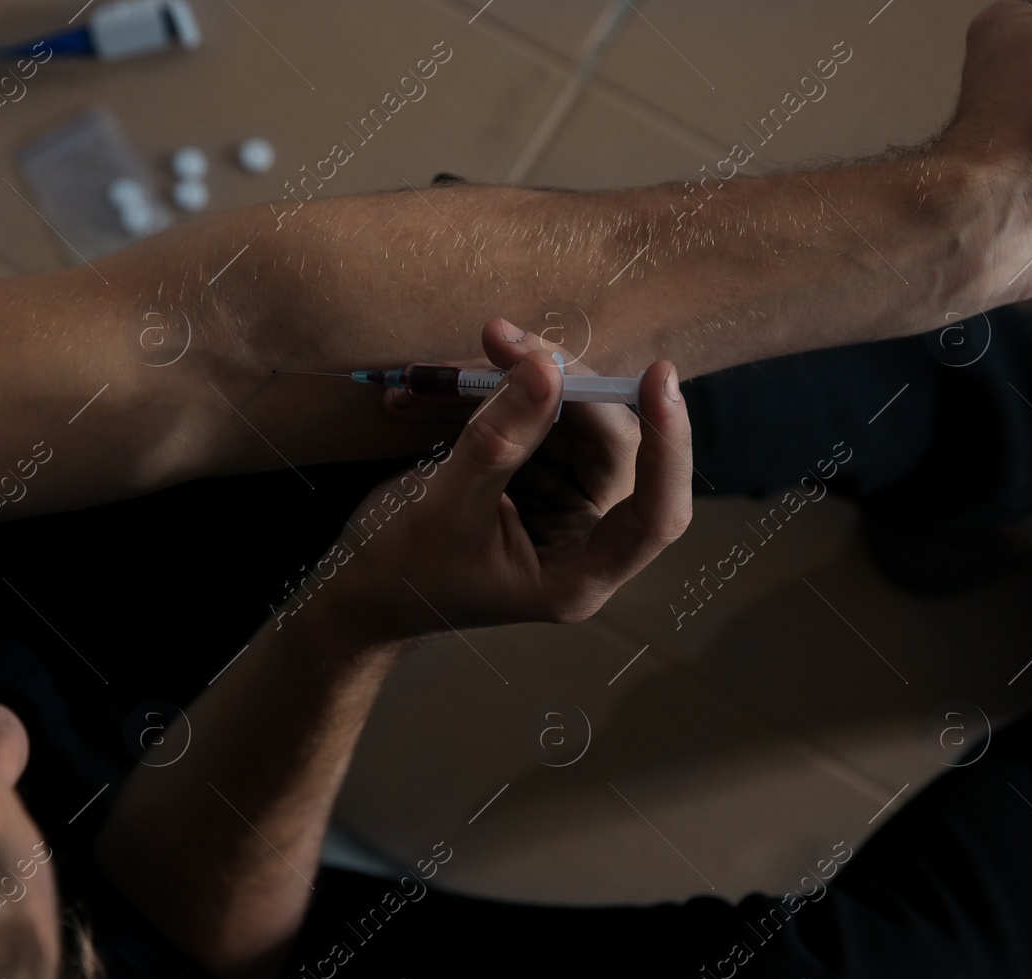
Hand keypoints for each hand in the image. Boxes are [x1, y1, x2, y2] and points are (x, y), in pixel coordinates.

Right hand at [331, 319, 692, 643]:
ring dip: (525, 379)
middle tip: (505, 340)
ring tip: (468, 357)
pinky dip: (497, 392)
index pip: (658, 514)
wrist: (362, 585)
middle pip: (612, 446)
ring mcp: (562, 501)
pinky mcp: (535, 473)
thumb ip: (499, 441)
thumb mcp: (446, 506)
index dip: (670, 446)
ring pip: (576, 421)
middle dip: (567, 386)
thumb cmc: (403, 569)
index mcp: (579, 574)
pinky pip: (537, 417)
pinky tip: (443, 381)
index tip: (658, 375)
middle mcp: (584, 537)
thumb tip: (546, 369)